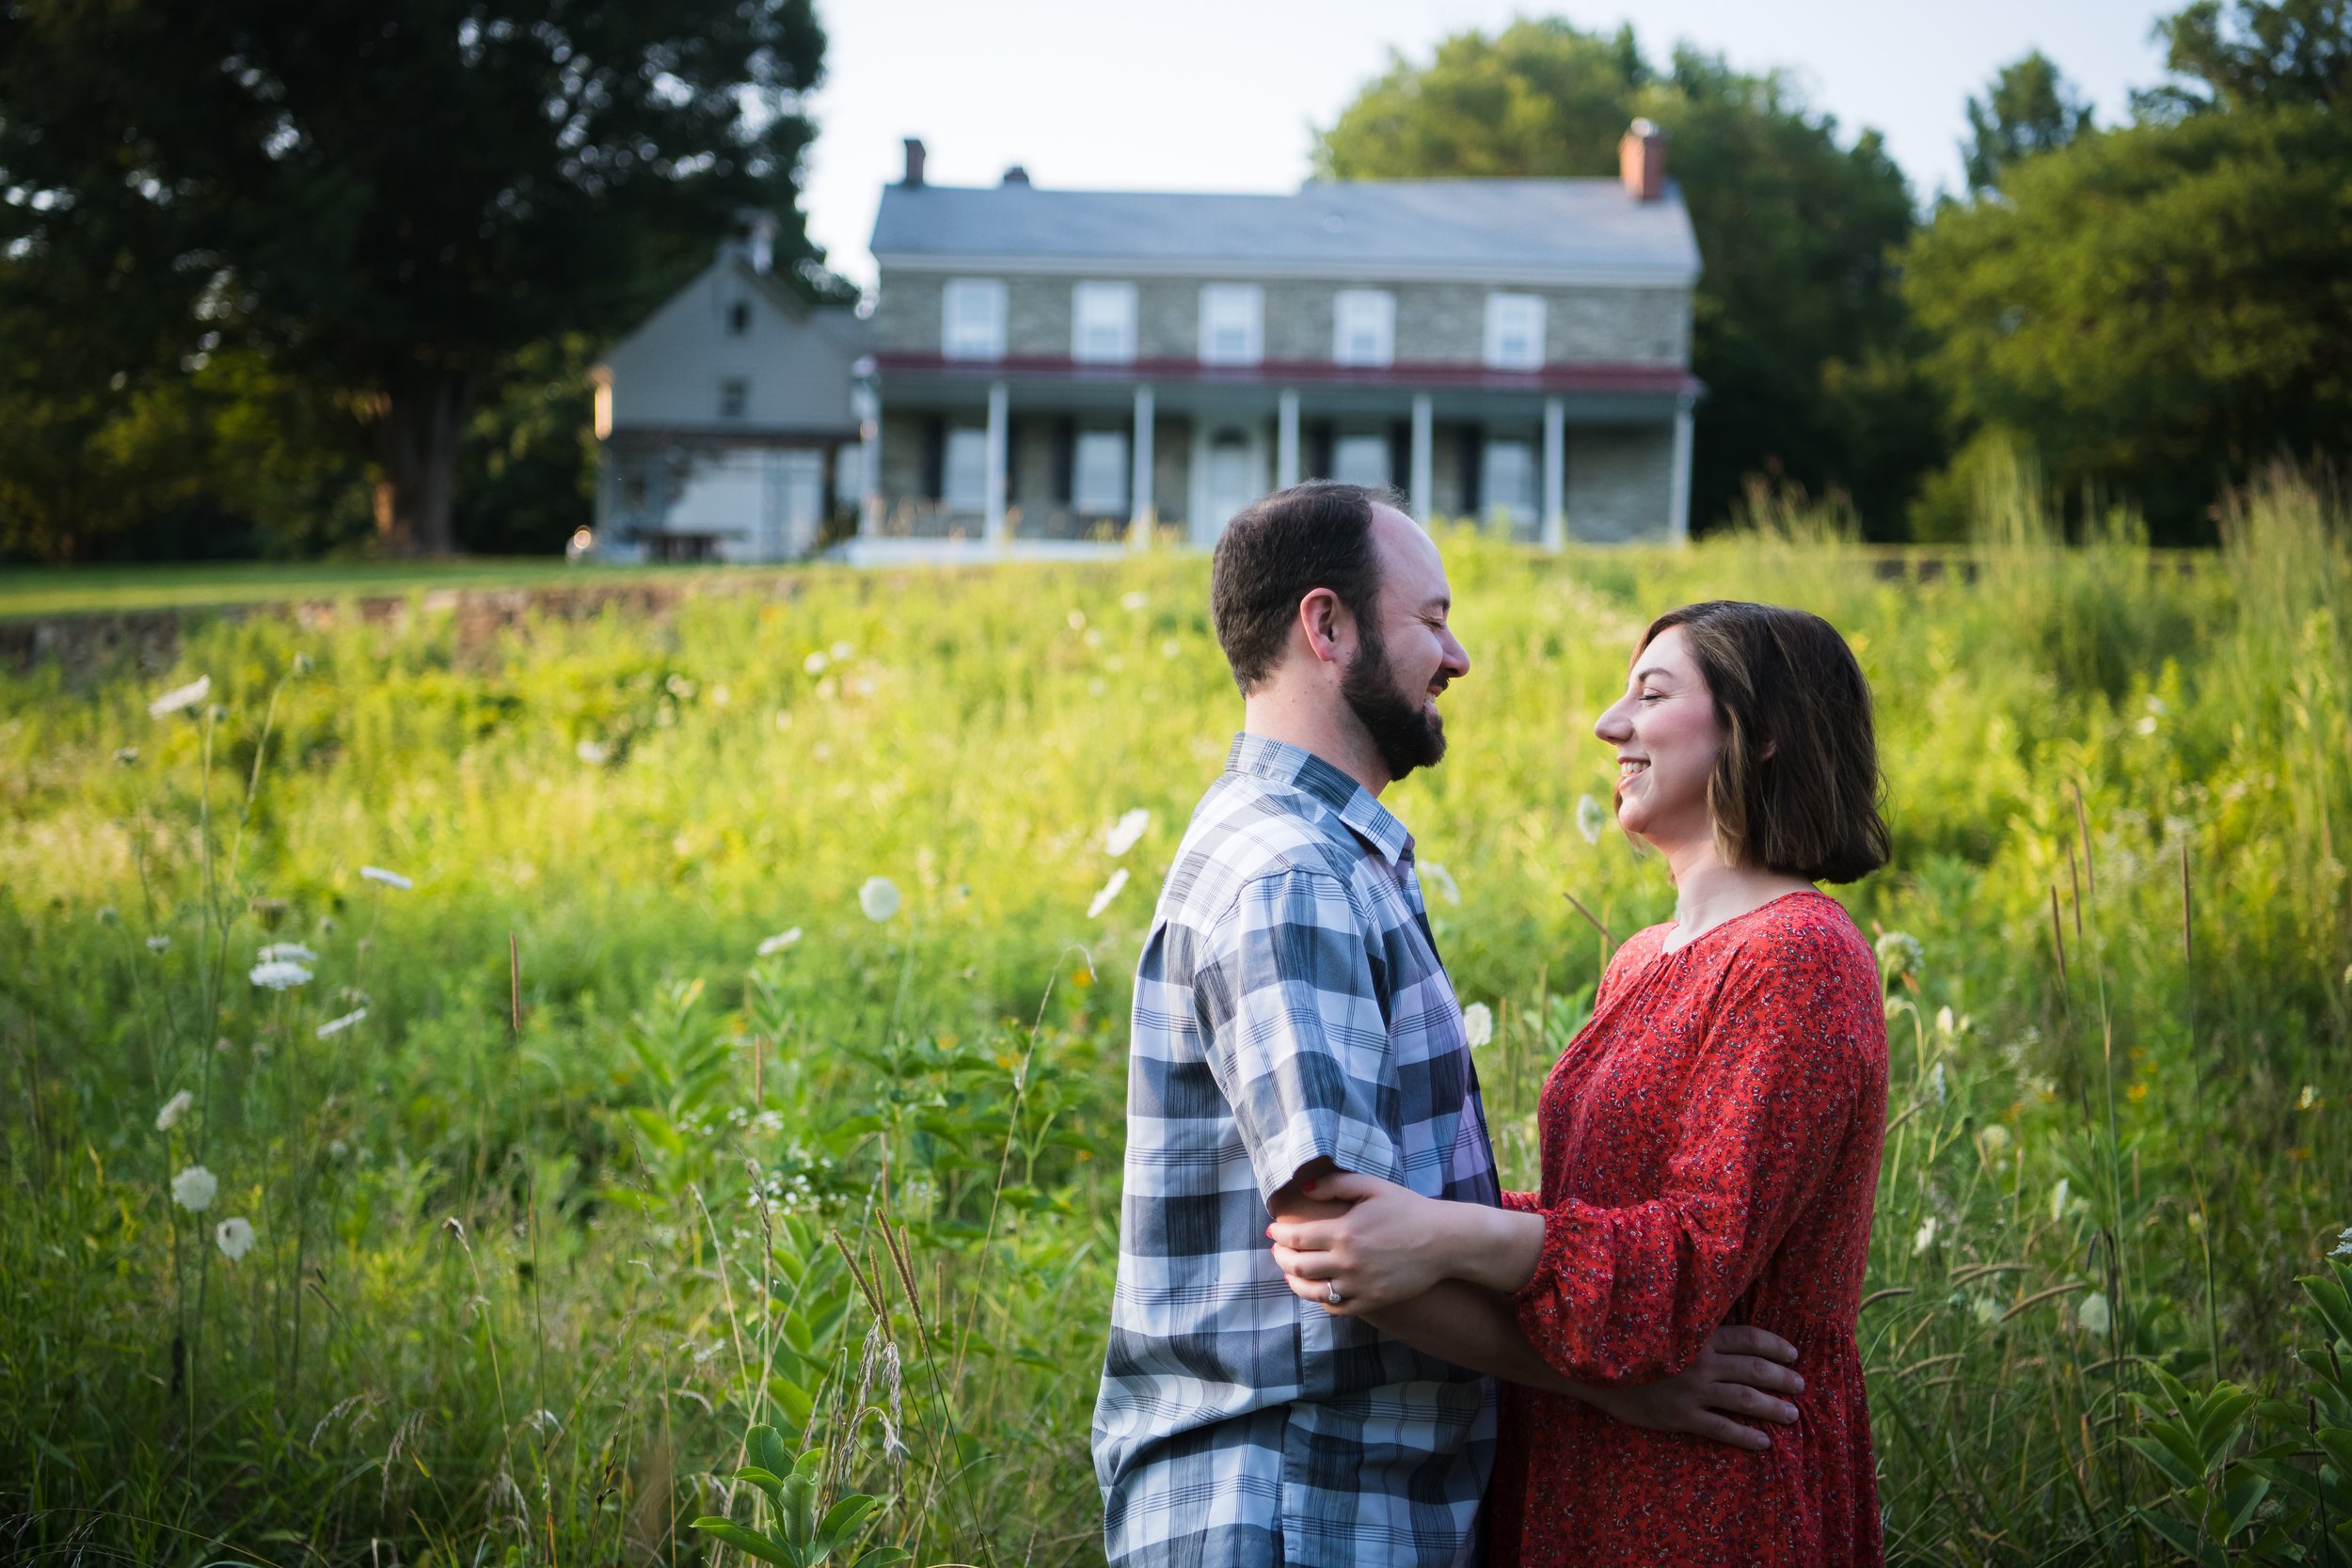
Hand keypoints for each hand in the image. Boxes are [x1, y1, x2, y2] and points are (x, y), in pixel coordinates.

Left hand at [1268, 1170, 1453, 1315]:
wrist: (1443, 1241)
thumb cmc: (1408, 1209)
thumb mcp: (1373, 1187)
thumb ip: (1336, 1184)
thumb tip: (1305, 1189)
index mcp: (1344, 1232)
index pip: (1296, 1238)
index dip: (1279, 1235)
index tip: (1273, 1231)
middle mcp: (1348, 1262)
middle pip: (1298, 1267)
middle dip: (1281, 1258)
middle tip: (1277, 1250)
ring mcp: (1360, 1286)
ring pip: (1313, 1292)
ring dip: (1294, 1282)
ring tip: (1290, 1272)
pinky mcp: (1372, 1302)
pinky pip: (1336, 1308)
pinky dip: (1320, 1300)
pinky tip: (1317, 1289)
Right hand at [1574, 1325, 1804, 1452]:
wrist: (1589, 1364)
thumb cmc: (1624, 1339)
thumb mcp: (1658, 1321)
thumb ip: (1686, 1323)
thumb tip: (1710, 1318)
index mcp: (1698, 1334)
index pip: (1748, 1337)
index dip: (1774, 1345)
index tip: (1793, 1353)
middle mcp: (1700, 1360)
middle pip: (1754, 1368)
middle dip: (1782, 1377)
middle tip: (1801, 1385)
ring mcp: (1691, 1389)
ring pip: (1744, 1398)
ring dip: (1773, 1406)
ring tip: (1791, 1414)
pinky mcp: (1679, 1414)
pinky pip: (1721, 1428)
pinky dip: (1745, 1436)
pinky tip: (1763, 1443)